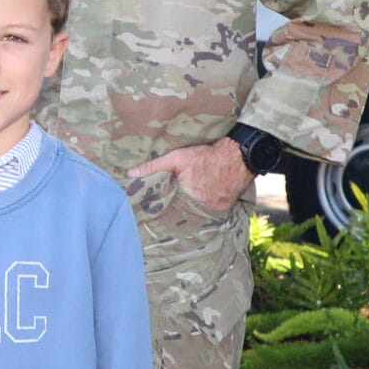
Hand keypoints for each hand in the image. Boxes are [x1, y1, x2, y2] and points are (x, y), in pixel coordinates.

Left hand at [128, 137, 254, 214]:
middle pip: (182, 211)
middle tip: (170, 207)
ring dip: (191, 208)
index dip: (163, 206)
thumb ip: (153, 166)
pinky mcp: (223, 208)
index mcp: (185, 197)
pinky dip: (205, 206)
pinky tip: (202, 200)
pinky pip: (210, 211)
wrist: (238, 156)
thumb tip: (130, 174)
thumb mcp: (176, 158)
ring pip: (196, 212)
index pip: (168, 207)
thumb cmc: (206, 156)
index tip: (154, 210)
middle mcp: (200, 207)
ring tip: (185, 204)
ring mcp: (213, 209)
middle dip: (176, 209)